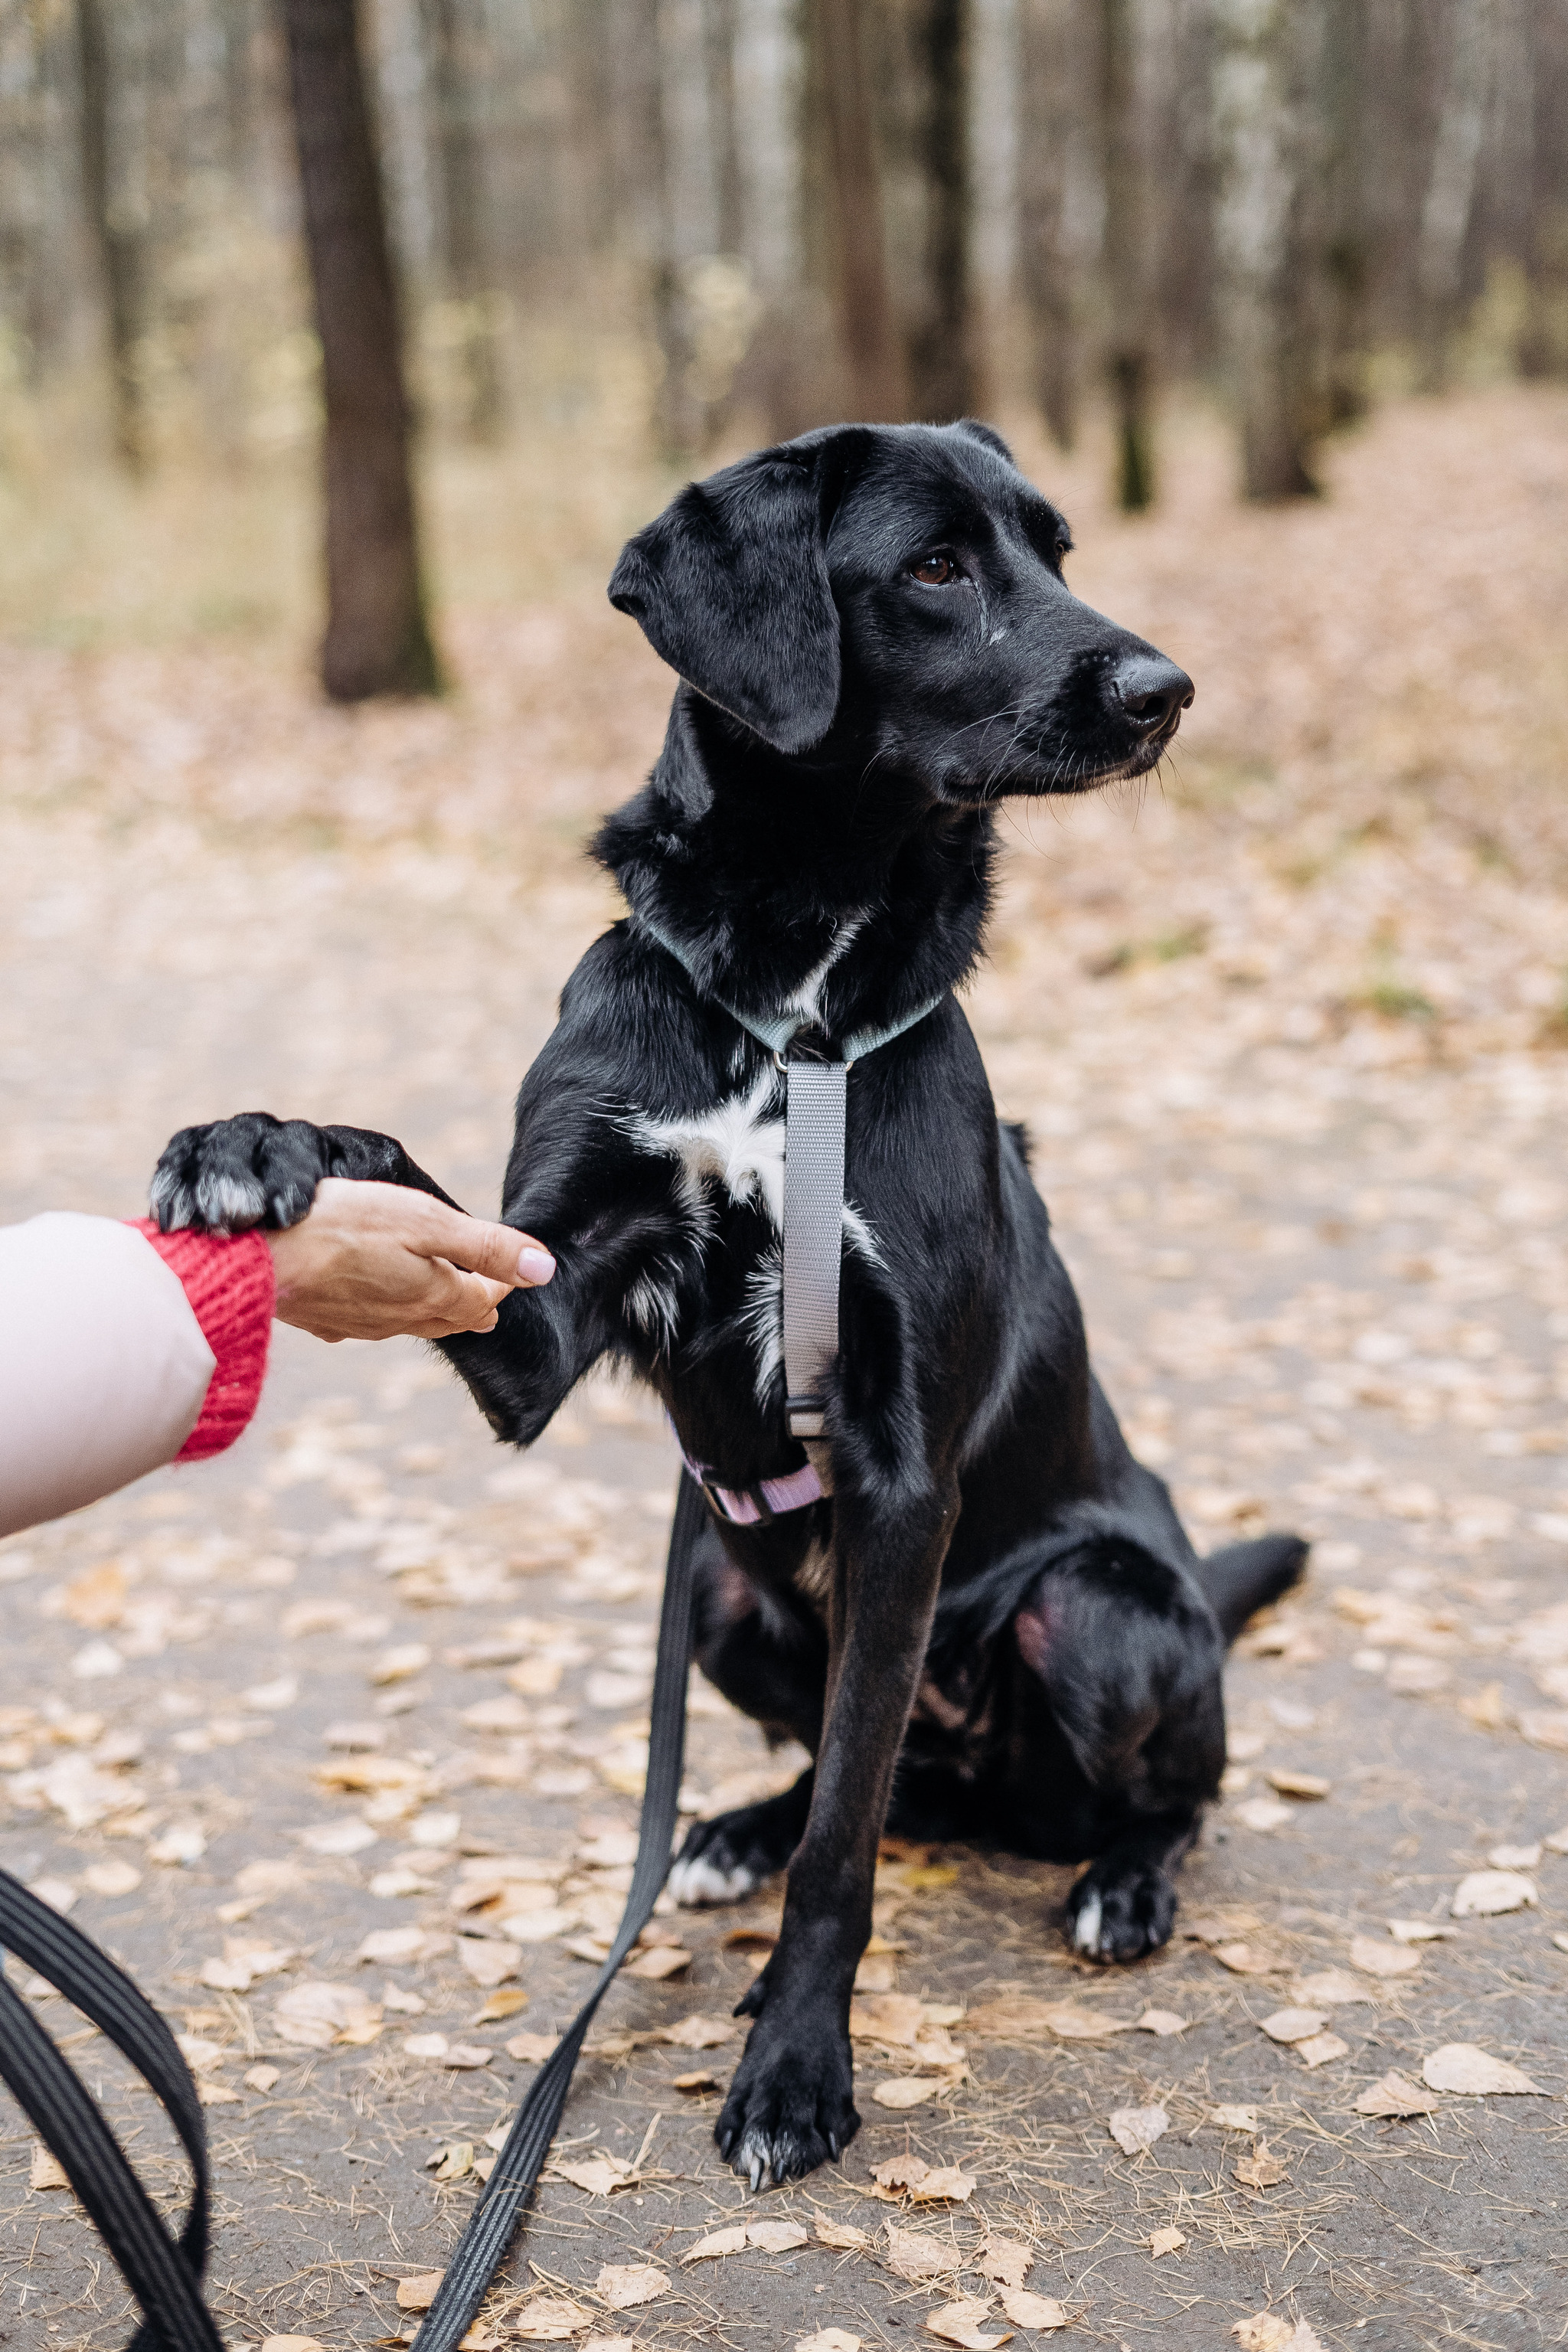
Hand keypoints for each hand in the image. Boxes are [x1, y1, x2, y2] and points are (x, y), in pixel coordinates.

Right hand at [265, 1179, 554, 1341]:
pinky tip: (373, 1303)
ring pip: (412, 1321)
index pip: (484, 1296)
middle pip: (452, 1315)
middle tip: (487, 1293)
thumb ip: (486, 1246)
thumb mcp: (426, 1222)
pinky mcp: (325, 1322)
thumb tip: (544, 1269)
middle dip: (473, 1301)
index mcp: (435, 1295)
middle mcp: (403, 1319)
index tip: (512, 1273)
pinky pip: (368, 1321)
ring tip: (442, 1298)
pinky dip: (385, 1310)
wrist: (256, 1259)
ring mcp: (362, 1325)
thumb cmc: (342, 1230)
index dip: (501, 1281)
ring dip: (432, 1308)